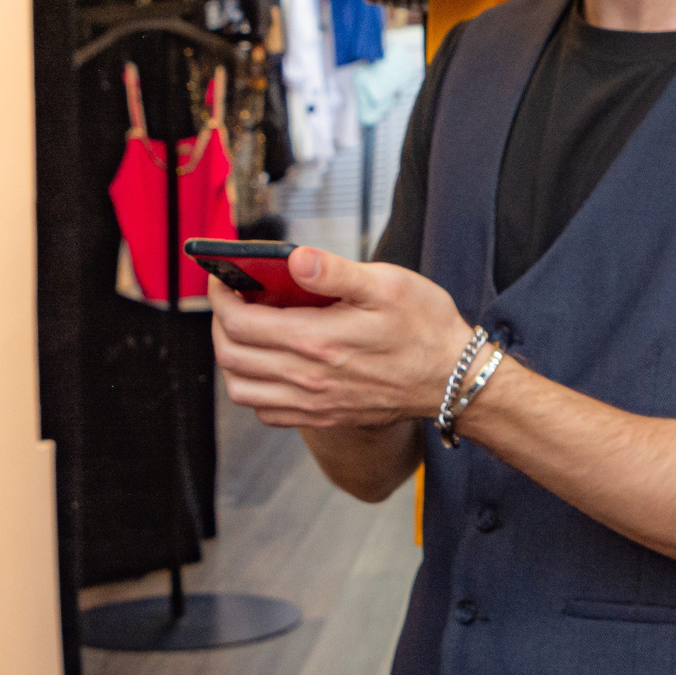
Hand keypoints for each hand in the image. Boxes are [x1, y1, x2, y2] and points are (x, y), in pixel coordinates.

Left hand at [211, 246, 475, 429]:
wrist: (454, 379)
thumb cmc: (425, 327)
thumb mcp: (388, 285)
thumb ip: (335, 272)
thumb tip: (294, 258)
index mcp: (318, 339)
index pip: (240, 322)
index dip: (220, 296)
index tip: (223, 278)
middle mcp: (309, 377)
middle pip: (231, 355)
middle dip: (220, 322)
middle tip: (233, 299)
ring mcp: (314, 402)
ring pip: (241, 389)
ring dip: (232, 359)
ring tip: (248, 333)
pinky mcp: (323, 416)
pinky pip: (267, 411)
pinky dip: (255, 388)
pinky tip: (271, 365)